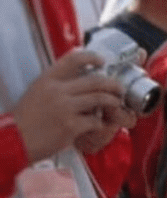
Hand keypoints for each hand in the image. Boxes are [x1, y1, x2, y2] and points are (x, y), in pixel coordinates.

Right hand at [11, 49, 125, 162]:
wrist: (15, 141)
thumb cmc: (26, 119)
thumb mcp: (37, 92)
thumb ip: (56, 84)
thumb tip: (78, 79)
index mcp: (47, 79)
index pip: (73, 59)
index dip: (92, 57)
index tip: (102, 61)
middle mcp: (57, 90)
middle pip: (95, 81)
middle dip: (113, 84)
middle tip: (120, 89)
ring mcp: (65, 108)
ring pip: (99, 98)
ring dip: (112, 102)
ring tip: (116, 104)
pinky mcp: (71, 125)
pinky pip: (95, 121)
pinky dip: (99, 123)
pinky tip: (97, 125)